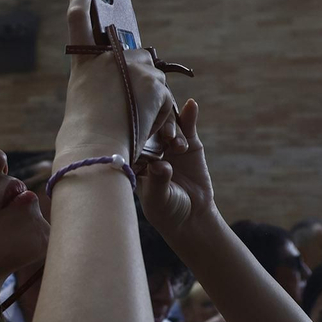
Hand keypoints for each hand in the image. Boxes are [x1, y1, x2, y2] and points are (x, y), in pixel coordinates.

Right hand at [54, 0, 181, 169]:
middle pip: (134, 60)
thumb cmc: (85, 140)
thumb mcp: (86, 106)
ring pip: (152, 80)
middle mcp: (107, 58)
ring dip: (150, 102)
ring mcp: (131, 66)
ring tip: (132, 125)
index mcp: (82, 64)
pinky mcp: (153, 81)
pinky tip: (146, 127)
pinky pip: (164, 98)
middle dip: (138, 83)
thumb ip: (105, 87)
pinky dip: (160, 115)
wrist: (95, 149)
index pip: (78, 20)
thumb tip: (135, 83)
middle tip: (129, 111)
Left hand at [135, 98, 213, 236]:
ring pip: (167, 126)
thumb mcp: (159, 198)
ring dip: (171, 128)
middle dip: (154, 126)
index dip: (131, 131)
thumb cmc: (166, 210)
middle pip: (147, 128)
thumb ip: (158, 180)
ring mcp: (168, 145)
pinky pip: (187, 126)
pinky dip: (189, 115)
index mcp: (134, 161)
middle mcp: (149, 150)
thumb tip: (160, 165)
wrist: (192, 215)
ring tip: (176, 143)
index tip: (136, 129)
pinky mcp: (188, 144)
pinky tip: (191, 105)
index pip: (129, 140)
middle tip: (163, 137)